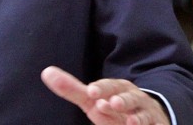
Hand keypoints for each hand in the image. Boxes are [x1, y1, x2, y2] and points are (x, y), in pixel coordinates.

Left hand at [41, 66, 168, 123]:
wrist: (146, 116)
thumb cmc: (113, 108)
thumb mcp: (93, 100)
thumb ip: (72, 89)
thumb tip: (46, 72)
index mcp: (117, 89)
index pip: (109, 86)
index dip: (102, 89)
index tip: (91, 93)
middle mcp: (134, 98)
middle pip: (129, 97)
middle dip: (122, 100)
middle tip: (112, 104)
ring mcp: (146, 113)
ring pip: (144, 114)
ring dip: (138, 118)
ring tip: (131, 123)